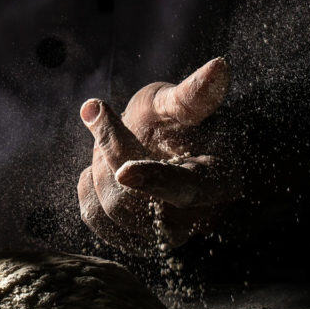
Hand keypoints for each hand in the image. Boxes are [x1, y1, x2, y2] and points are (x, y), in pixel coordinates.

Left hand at [77, 58, 239, 253]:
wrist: (164, 147)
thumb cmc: (177, 120)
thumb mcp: (182, 103)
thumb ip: (194, 94)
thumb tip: (219, 67)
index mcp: (218, 181)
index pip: (185, 188)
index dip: (155, 179)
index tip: (124, 170)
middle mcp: (193, 218)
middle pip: (136, 200)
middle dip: (111, 153)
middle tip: (102, 113)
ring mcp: (163, 235)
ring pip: (110, 211)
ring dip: (100, 169)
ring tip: (114, 143)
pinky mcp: (135, 241)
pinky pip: (95, 217)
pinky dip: (89, 187)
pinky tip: (104, 169)